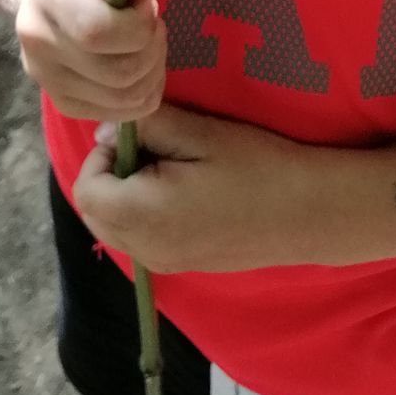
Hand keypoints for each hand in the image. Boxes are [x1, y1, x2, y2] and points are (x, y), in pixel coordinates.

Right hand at [16, 0, 168, 121]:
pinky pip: (117, 113)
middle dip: (153, 50)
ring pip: (122, 98)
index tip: (146, 3)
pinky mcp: (60, 100)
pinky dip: (142, 94)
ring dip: (152, 73)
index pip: (98, 33)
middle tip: (154, 25)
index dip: (138, 25)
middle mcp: (38, 39)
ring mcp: (44, 75)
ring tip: (148, 42)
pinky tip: (140, 64)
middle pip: (117, 74)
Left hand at [72, 102, 324, 274]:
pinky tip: (182, 191)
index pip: (87, 191)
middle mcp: (148, 251)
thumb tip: (106, 132)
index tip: (138, 137)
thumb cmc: (256, 166)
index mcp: (146, 217)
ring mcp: (165, 264)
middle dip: (109, 177)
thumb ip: (148, 128)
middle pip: (95, 214)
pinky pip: (140, 240)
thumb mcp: (200, 133)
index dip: (101, 157)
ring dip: (124, 196)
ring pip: (115, 228)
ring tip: (169, 167)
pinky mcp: (182, 266)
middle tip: (152, 149)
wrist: (308, 213)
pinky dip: (142, 214)